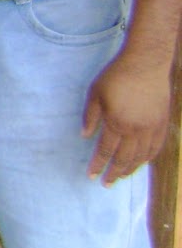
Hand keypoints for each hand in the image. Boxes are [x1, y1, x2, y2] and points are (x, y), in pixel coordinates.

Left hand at [82, 51, 172, 184]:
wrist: (146, 64)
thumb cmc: (116, 76)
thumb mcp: (95, 94)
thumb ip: (90, 116)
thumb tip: (85, 136)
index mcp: (117, 123)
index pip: (106, 151)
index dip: (99, 165)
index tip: (92, 176)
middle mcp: (136, 129)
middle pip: (124, 158)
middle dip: (114, 172)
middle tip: (106, 183)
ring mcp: (152, 127)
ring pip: (142, 156)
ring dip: (131, 168)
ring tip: (121, 176)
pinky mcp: (162, 123)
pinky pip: (156, 147)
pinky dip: (148, 158)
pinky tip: (142, 162)